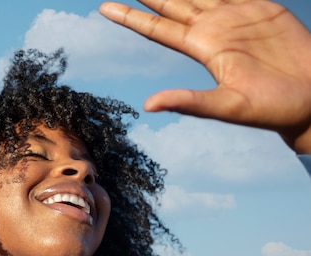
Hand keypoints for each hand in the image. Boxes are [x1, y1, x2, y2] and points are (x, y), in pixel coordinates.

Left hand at [99, 0, 310, 152]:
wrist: (310, 99)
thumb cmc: (271, 109)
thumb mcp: (227, 107)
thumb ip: (189, 102)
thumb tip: (148, 106)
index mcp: (201, 48)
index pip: (155, 28)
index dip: (129, 17)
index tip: (102, 7)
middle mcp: (212, 28)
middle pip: (171, 1)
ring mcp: (236, 15)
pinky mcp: (260, 6)